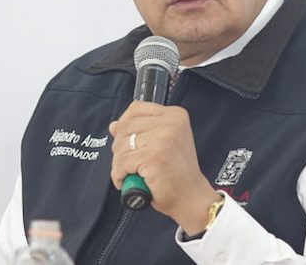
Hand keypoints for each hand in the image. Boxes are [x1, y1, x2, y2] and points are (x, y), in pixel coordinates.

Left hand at [109, 100, 220, 233]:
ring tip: (130, 172)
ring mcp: (162, 139)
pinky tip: (128, 180)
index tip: (124, 139)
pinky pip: (122, 162)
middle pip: (125, 126)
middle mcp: (171, 123)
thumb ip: (140, 131)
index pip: (136, 108)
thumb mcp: (163, 143)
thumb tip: (114, 125)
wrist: (191, 197)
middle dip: (120, 147)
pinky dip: (119, 174)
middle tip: (129, 162)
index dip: (124, 124)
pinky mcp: (153, 157)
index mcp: (175, 115)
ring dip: (119, 163)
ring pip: (121, 145)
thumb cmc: (178, 173)